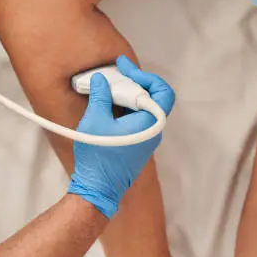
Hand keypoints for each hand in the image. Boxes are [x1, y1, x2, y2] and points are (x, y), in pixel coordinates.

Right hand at [68, 55, 174, 217]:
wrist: (97, 188)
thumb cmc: (98, 156)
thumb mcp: (95, 120)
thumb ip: (100, 95)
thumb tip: (102, 79)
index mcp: (150, 122)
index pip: (161, 91)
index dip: (145, 75)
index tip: (125, 68)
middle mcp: (153, 130)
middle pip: (153, 97)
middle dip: (135, 82)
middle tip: (116, 74)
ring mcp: (147, 138)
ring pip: (145, 108)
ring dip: (129, 95)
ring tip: (109, 88)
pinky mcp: (138, 144)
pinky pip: (137, 118)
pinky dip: (126, 107)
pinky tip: (109, 104)